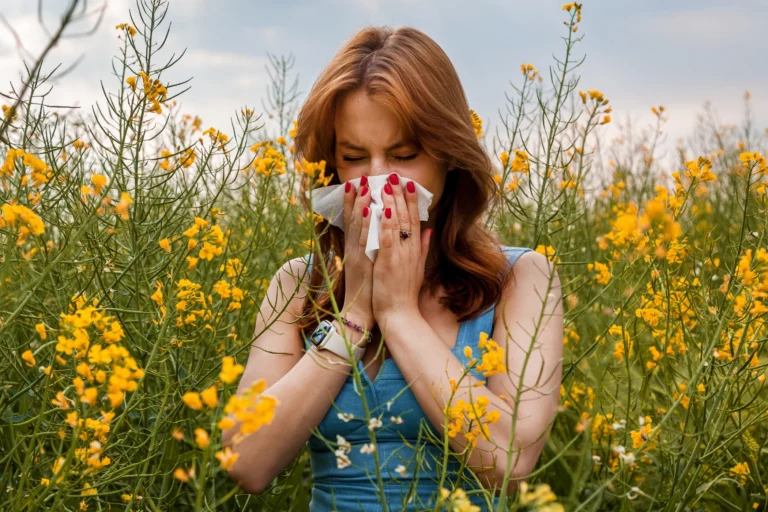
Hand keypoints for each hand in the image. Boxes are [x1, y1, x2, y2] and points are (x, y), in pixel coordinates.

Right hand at [339, 176, 374, 329]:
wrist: (362, 313)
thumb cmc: (372, 291)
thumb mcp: (375, 265)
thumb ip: (380, 248)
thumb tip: (388, 233)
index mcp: (359, 249)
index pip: (358, 221)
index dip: (358, 201)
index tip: (362, 183)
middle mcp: (355, 249)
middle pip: (354, 218)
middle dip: (356, 197)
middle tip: (360, 176)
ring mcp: (357, 255)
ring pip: (357, 225)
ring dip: (358, 204)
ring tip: (361, 186)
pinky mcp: (361, 264)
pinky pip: (363, 241)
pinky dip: (364, 225)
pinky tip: (365, 210)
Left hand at [372, 173, 431, 325]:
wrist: (401, 314)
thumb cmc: (405, 293)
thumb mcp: (418, 268)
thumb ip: (423, 248)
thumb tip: (429, 230)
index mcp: (416, 250)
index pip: (415, 220)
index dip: (411, 201)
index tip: (408, 184)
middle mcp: (410, 249)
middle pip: (406, 217)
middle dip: (400, 195)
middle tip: (395, 176)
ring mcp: (399, 255)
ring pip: (395, 223)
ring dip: (390, 202)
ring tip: (385, 184)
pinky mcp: (387, 262)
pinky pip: (385, 238)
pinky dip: (382, 223)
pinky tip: (379, 208)